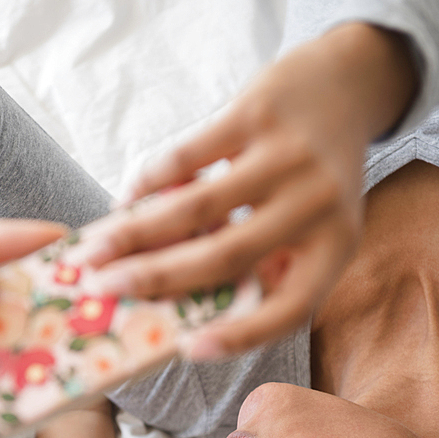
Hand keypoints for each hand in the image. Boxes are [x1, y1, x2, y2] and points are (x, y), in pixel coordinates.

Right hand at [75, 23, 417, 356]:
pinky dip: (149, 181)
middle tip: (103, 292)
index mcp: (336, 246)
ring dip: (136, 232)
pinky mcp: (257, 113)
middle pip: (226, 257)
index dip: (240, 336)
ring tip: (94, 249)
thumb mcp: (310, 227)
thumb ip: (264, 263)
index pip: (290, 308)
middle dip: (155, 279)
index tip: (189, 350)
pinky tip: (126, 201)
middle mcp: (317, 204)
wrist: (345, 86)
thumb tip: (176, 297)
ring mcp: (288, 156)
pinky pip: (189, 155)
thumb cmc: (314, 177)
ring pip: (197, 206)